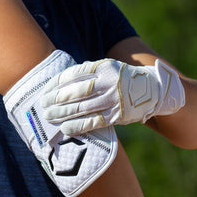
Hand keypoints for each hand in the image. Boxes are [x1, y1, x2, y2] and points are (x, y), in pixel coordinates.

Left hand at [41, 58, 184, 134]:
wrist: (153, 89)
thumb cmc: (122, 78)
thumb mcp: (108, 67)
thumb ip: (88, 72)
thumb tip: (60, 81)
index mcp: (103, 66)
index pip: (73, 74)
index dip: (56, 83)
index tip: (45, 89)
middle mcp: (108, 82)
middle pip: (75, 92)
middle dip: (55, 99)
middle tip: (42, 104)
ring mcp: (113, 99)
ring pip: (82, 108)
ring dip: (62, 114)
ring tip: (48, 117)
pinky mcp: (118, 115)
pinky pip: (94, 123)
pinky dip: (78, 127)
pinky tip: (65, 129)